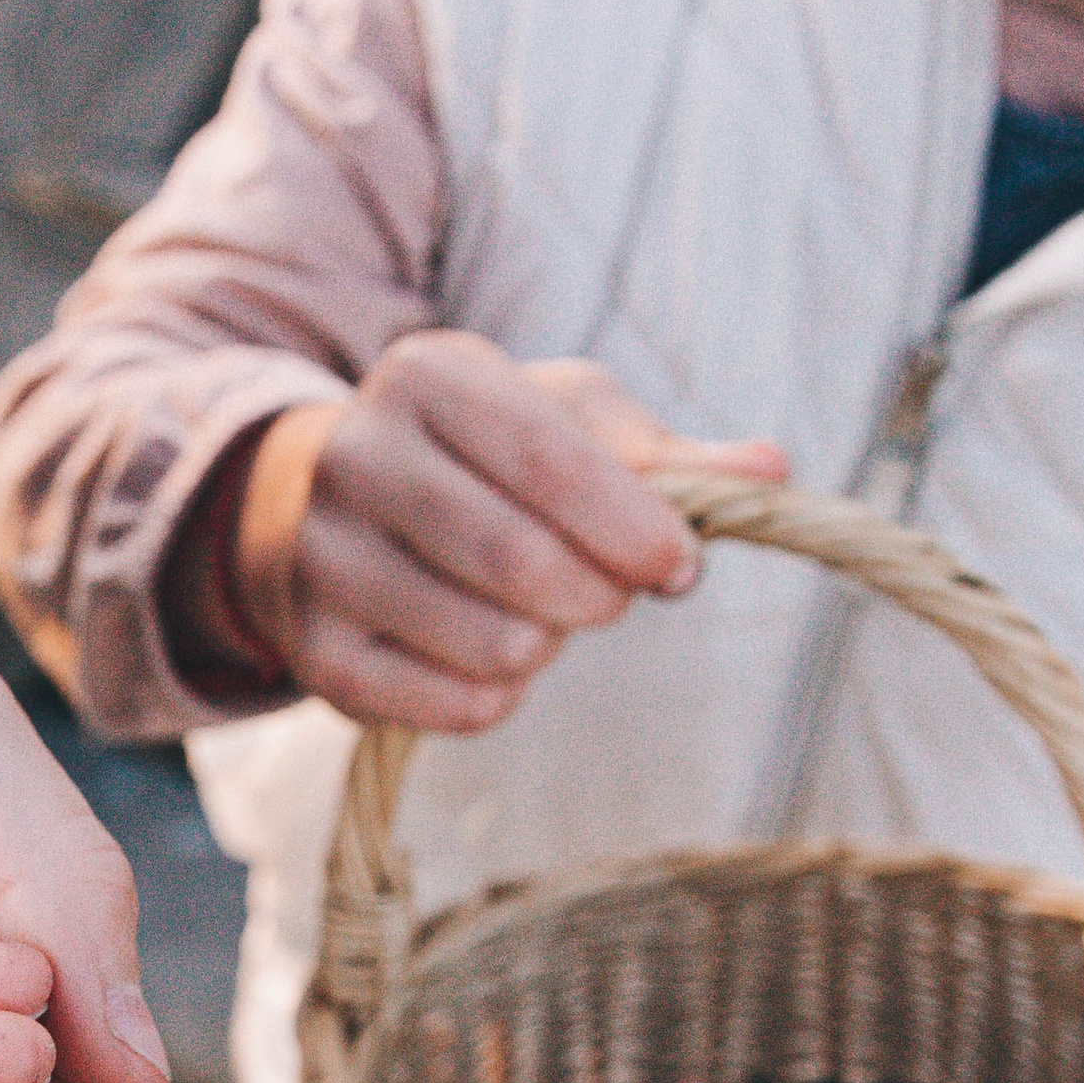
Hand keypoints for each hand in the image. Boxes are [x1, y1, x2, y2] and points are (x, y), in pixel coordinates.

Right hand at [225, 343, 787, 731]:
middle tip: (614, 597)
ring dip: (550, 646)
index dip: (631, 524)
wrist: (313, 511)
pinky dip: (502, 695)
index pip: (545, 456)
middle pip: (518, 558)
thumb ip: (665, 453)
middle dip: (599, 595)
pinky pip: (455, 706)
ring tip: (541, 616)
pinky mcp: (318, 653)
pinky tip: (490, 653)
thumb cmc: (473, 458)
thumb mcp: (559, 420)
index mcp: (425, 376)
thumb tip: (771, 470)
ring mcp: (323, 559)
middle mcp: (354, 456)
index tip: (681, 565)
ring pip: (492, 643)